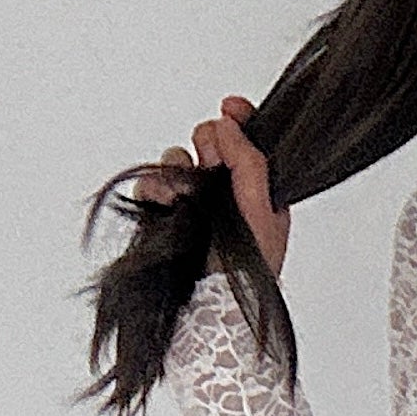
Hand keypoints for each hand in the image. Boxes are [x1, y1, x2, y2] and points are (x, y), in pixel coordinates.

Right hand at [134, 94, 288, 280]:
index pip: (247, 140)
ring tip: (186, 194)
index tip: (230, 106)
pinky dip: (154, 186)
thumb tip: (227, 125)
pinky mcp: (164, 215)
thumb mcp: (263, 211)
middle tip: (212, 167)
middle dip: (208, 145)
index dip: (239, 117)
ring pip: (178, 159)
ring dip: (180, 168)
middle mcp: (225, 192)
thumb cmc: (246, 273)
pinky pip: (152, 183)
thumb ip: (250, 162)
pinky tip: (165, 202)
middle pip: (209, 141)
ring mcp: (192, 203)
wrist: (212, 309)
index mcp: (257, 190)